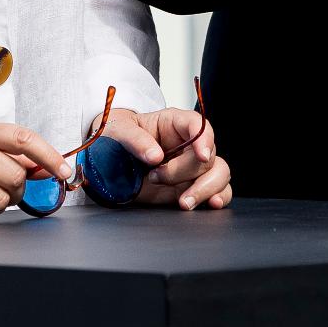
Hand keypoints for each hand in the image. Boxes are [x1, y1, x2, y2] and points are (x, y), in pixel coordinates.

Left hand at [100, 107, 231, 209]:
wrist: (108, 161)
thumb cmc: (117, 138)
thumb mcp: (118, 131)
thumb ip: (135, 139)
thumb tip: (155, 155)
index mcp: (174, 123)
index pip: (198, 125)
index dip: (204, 139)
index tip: (202, 155)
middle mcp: (188, 144)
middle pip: (208, 154)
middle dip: (187, 171)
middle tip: (157, 178)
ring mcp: (192, 166)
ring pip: (219, 173)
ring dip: (205, 189)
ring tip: (183, 201)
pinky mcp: (192, 186)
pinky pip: (217, 190)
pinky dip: (218, 197)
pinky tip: (211, 203)